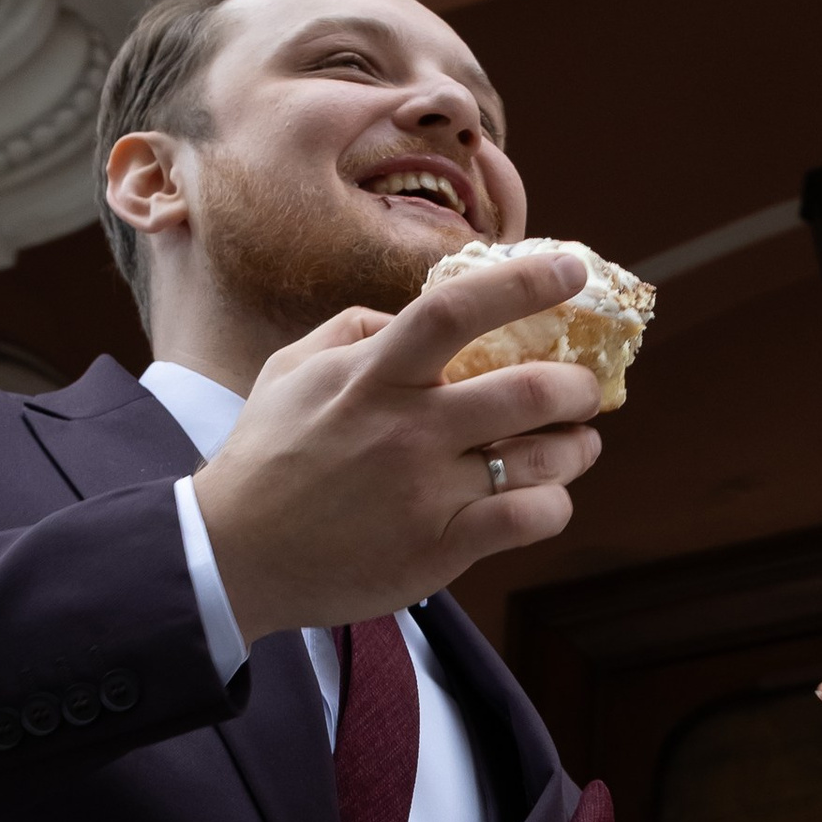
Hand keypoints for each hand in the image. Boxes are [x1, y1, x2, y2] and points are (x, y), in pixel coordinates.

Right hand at [191, 245, 603, 634]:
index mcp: (374, 375)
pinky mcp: (439, 550)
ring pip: (540, 460)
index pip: (457, 309)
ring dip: (577, 448)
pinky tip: (547, 498)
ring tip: (579, 444)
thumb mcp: (291, 370)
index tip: (571, 267)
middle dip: (577, 387)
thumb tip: (405, 311)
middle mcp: (408, 429)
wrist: (235, 554)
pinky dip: (553, 505)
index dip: (523, 283)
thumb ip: (353, 331)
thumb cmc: (265, 457)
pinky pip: (527, 520)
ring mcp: (427, 493)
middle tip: (585, 390)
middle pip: (527, 391)